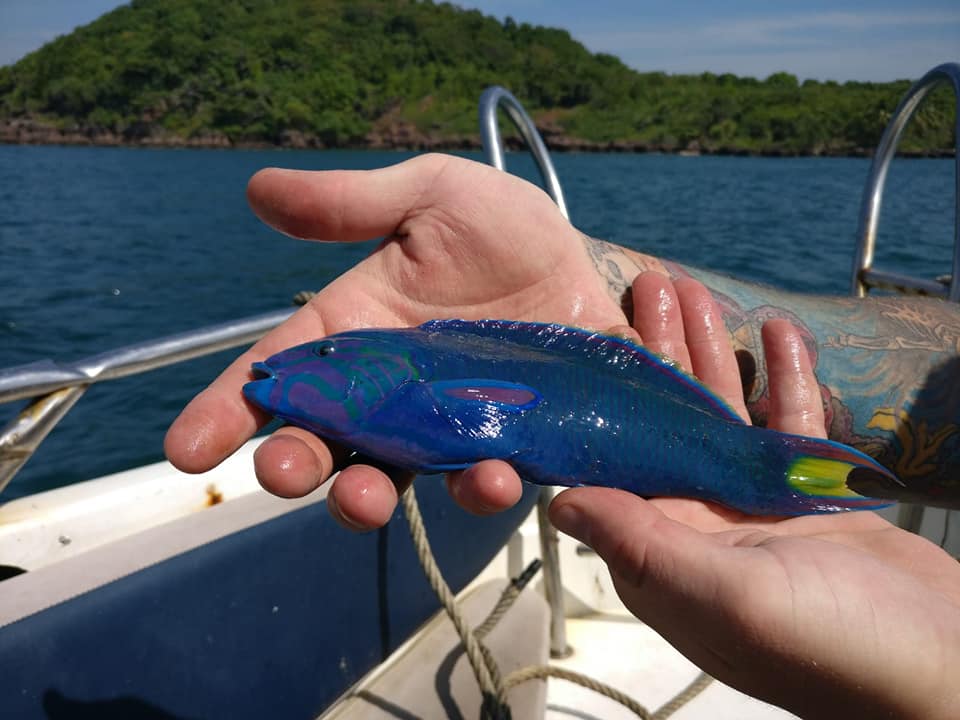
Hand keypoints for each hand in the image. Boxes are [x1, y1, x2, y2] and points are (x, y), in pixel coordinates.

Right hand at [164, 154, 624, 527]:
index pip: (278, 372)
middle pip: (322, 442)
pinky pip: (481, 479)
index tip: (186, 448)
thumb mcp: (432, 197)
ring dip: (369, 497)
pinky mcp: (504, 445)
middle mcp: (388, 390)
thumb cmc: (504, 228)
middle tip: (279, 472)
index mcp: (356, 329)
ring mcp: (444, 425)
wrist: (588, 265)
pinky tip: (491, 475)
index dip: (226, 408)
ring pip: (390, 477)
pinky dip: (478, 487)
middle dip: (294, 464)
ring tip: (368, 496)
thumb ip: (353, 204)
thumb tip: (258, 188)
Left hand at [549, 273, 959, 718]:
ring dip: (714, 353)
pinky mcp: (809, 496)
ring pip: (725, 413)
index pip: (617, 460)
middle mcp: (699, 525)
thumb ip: (644, 547)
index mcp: (664, 551)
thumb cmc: (832, 649)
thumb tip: (558, 504)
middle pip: (667, 420)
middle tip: (650, 283)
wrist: (940, 667)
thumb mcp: (727, 596)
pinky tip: (778, 329)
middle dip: (658, 352)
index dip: (603, 394)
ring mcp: (754, 507)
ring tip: (697, 289)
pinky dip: (783, 377)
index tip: (593, 331)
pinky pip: (788, 424)